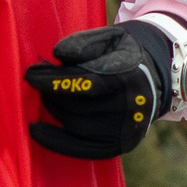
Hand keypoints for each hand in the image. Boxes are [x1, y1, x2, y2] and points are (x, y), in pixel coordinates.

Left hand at [24, 21, 173, 159]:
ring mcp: (125, 130)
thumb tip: (58, 55)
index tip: (30, 75)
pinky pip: (80, 148)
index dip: (54, 80)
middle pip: (76, 105)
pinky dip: (55, 140)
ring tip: (46, 95)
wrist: (155, 78)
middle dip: (50, 93)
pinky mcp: (118, 146)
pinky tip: (35, 130)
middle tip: (36, 81)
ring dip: (53, 109)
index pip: (84, 82)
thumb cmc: (123, 54)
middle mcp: (130, 107)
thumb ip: (84, 43)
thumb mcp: (110, 38)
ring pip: (74, 123)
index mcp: (129, 77)